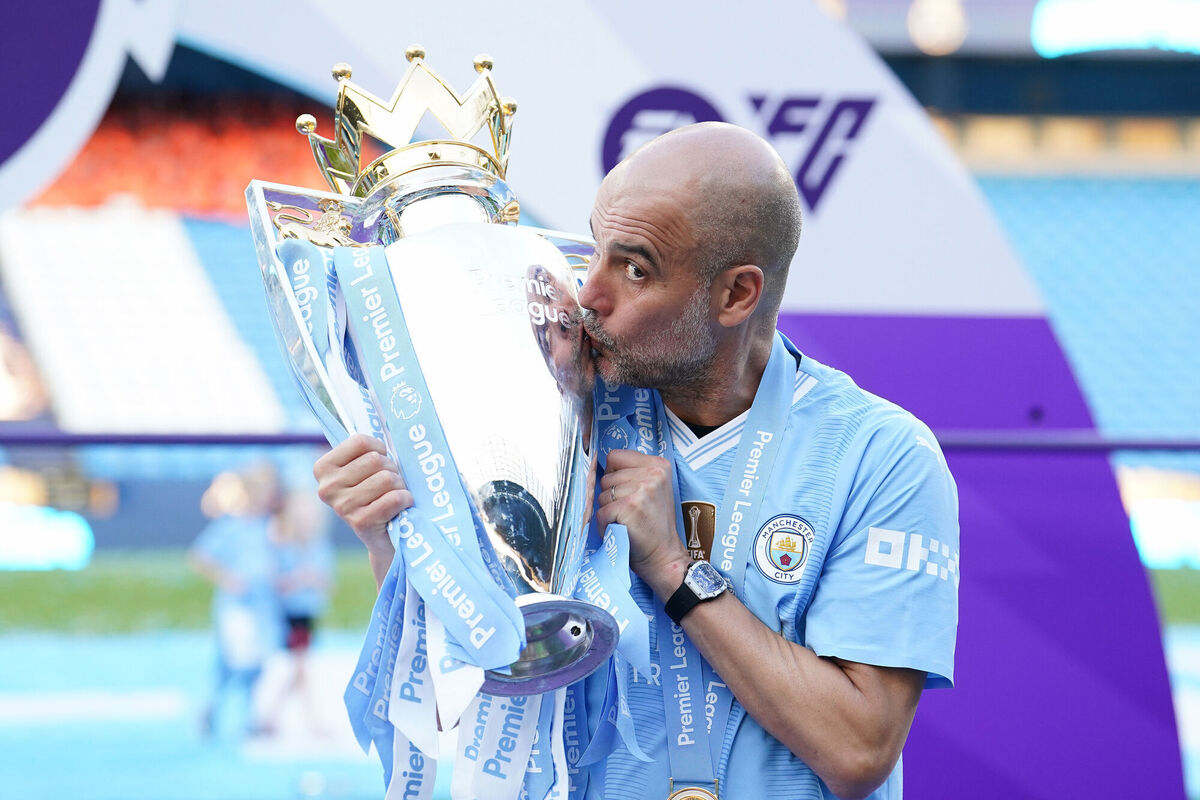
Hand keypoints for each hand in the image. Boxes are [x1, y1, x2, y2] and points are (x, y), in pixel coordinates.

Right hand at [314, 434, 411, 554]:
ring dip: (399, 486)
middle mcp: (327, 487)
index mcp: (323, 468)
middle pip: (376, 460)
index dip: (379, 449)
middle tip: (389, 484)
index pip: (360, 441)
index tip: (379, 461)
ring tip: (393, 496)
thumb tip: (380, 418)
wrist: (383, 537)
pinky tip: (400, 507)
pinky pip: (395, 498)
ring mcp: (343, 506)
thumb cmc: (377, 494)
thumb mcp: (364, 469)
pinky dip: (405, 499)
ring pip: (387, 478)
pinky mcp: (361, 522)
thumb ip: (366, 450)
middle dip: (392, 470)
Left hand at [596, 449, 690, 597]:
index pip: (615, 456)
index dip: (613, 476)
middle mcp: (653, 473)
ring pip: (601, 495)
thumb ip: (631, 473)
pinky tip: (621, 530)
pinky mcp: (630, 507)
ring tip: (627, 521)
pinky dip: (604, 525)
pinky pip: (600, 513)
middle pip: (606, 477)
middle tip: (630, 513)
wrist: (663, 556)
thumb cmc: (652, 524)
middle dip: (610, 497)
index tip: (627, 493)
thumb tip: (593, 466)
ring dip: (608, 511)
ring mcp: (642, 489)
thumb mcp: (651, 489)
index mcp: (659, 465)